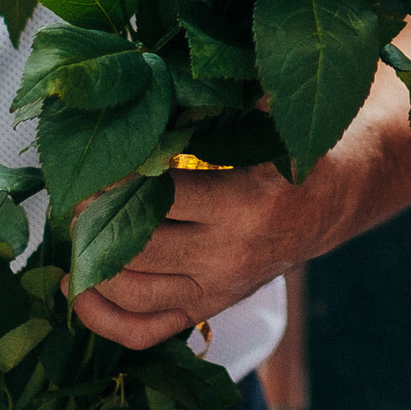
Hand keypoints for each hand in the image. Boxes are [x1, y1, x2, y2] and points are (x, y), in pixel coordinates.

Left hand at [71, 45, 410, 349]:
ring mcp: (219, 289)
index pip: (159, 198)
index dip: (115, 181)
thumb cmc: (292, 148)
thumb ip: (219, 102)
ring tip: (75, 231)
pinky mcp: (210, 308)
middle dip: (94, 221)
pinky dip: (105, 318)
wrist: (335, 199)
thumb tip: (151, 77)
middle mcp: (230, 255)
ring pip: (133, 292)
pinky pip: (146, 332)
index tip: (93, 161)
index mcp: (246, 204)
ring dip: (91, 263)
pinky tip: (79, 289)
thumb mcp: (269, 118)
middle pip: (137, 248)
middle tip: (76, 193)